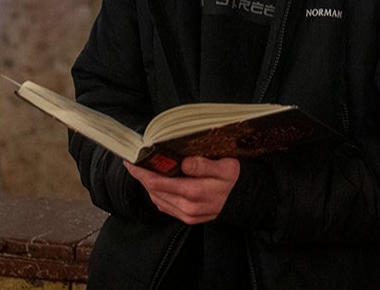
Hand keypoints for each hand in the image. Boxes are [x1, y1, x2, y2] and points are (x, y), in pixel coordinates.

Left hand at [124, 157, 240, 224]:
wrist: (249, 200)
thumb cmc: (236, 180)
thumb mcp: (226, 166)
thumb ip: (203, 165)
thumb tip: (183, 162)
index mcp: (193, 192)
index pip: (157, 182)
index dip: (141, 172)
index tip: (130, 160)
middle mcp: (187, 207)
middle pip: (154, 191)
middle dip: (142, 176)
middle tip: (135, 162)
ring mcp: (187, 215)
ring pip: (157, 199)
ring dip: (149, 186)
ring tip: (145, 170)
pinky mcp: (189, 218)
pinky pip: (165, 206)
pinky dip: (158, 194)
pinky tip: (159, 184)